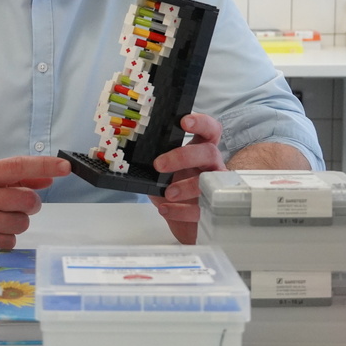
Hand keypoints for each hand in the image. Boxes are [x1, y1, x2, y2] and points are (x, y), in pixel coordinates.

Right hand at [0, 156, 70, 248]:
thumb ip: (17, 178)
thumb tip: (48, 180)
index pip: (18, 166)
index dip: (44, 166)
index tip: (65, 167)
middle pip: (28, 200)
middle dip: (30, 204)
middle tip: (18, 204)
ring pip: (22, 222)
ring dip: (17, 222)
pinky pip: (12, 241)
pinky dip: (7, 237)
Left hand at [148, 113, 225, 243]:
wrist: (182, 223)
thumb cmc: (174, 193)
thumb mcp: (160, 174)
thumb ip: (154, 162)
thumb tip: (130, 156)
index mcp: (200, 152)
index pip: (209, 131)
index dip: (202, 123)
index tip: (184, 122)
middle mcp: (211, 167)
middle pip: (209, 152)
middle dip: (184, 156)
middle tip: (160, 165)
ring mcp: (215, 188)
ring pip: (210, 180)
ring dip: (186, 185)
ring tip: (168, 193)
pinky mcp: (211, 210)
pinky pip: (201, 208)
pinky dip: (181, 210)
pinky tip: (166, 209)